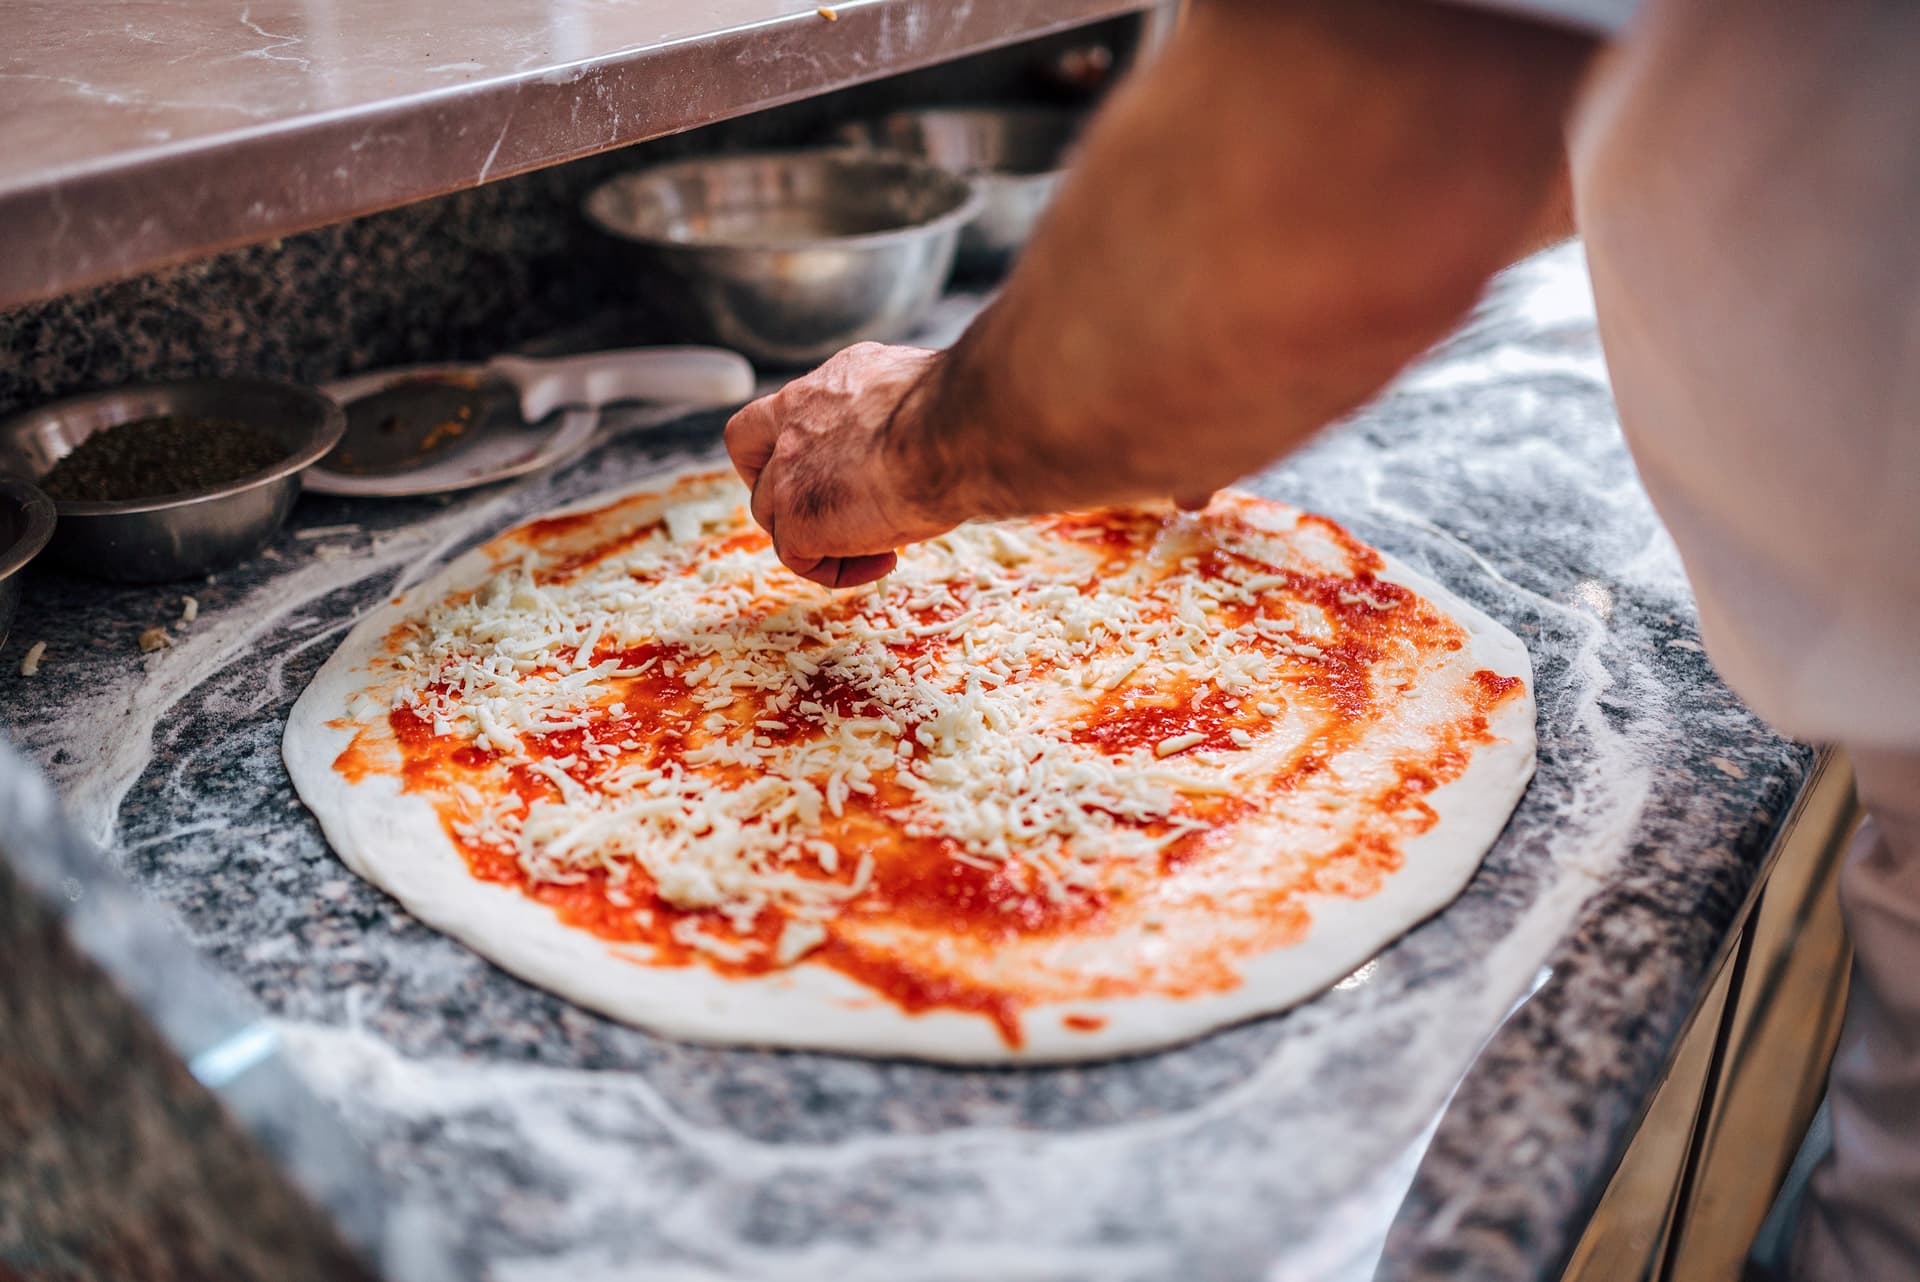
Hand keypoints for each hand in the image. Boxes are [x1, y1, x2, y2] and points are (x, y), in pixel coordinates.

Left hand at [724, 343, 955, 587]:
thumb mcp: (917, 399)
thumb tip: (916, 441)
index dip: (780, 449)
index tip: (819, 470)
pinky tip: (885, 560)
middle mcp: (797, 420)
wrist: (960, 430)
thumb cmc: (963, 413)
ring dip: (821, 538)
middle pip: (756, 465)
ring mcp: (790, 470)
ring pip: (775, 515)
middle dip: (786, 497)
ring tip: (884, 544)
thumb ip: (893, 419)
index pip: (773, 415)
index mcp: (828, 386)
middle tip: (834, 516)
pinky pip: (798, 557)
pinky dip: (837, 569)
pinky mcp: (797, 516)